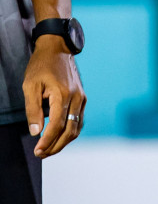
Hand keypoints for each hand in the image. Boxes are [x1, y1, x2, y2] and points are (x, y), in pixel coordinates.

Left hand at [24, 38, 84, 157]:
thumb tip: (36, 131)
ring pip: (77, 127)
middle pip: (70, 130)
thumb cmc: (41, 66)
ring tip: (48, 149)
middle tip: (41, 154)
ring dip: (63, 142)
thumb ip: (33, 110)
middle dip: (56, 146)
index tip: (37, 151)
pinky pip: (78, 120)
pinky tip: (58, 137)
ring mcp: (82, 98)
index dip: (47, 141)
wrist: (58, 49)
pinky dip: (69, 132)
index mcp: (63, 94)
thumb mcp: (30, 86)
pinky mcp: (82, 98)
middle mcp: (77, 98)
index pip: (57, 125)